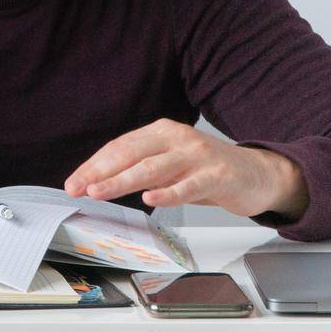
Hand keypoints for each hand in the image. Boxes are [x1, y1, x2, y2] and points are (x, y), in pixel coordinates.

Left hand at [63, 119, 308, 218]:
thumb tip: (98, 182)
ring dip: (122, 180)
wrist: (256, 174)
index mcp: (161, 132)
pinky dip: (168, 193)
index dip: (94, 164)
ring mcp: (197, 155)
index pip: (120, 147)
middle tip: (79, 187)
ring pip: (153, 168)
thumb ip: (141, 170)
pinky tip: (150, 199)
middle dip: (100, 171)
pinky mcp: (217, 174)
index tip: (74, 182)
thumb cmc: (207, 171)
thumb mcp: (170, 166)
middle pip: (131, 154)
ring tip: (100, 191)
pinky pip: (189, 185)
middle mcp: (177, 138)